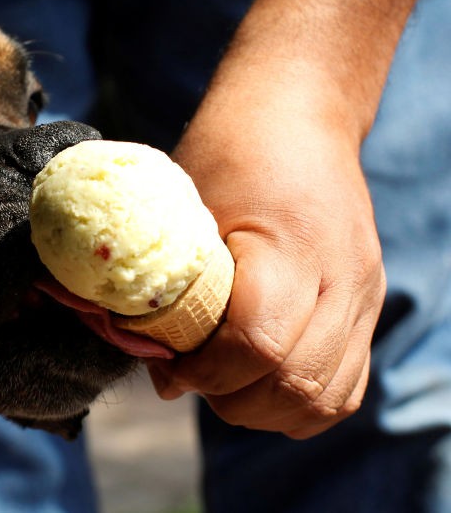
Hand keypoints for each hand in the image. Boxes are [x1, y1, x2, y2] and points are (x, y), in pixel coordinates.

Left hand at [146, 61, 385, 438]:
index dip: (204, 372)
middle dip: (229, 397)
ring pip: (324, 399)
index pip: (257, 346)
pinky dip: (297, 402)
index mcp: (290, 246)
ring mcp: (364, 296)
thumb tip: (155, 365)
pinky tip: (256, 383)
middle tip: (187, 374)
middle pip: (294, 383)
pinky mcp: (368, 306)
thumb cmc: (227, 153)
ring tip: (220, 381)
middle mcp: (341, 278)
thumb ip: (168, 286)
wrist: (295, 115)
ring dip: (263, 408)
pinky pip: (344, 387)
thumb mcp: (184, 207)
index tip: (166, 365)